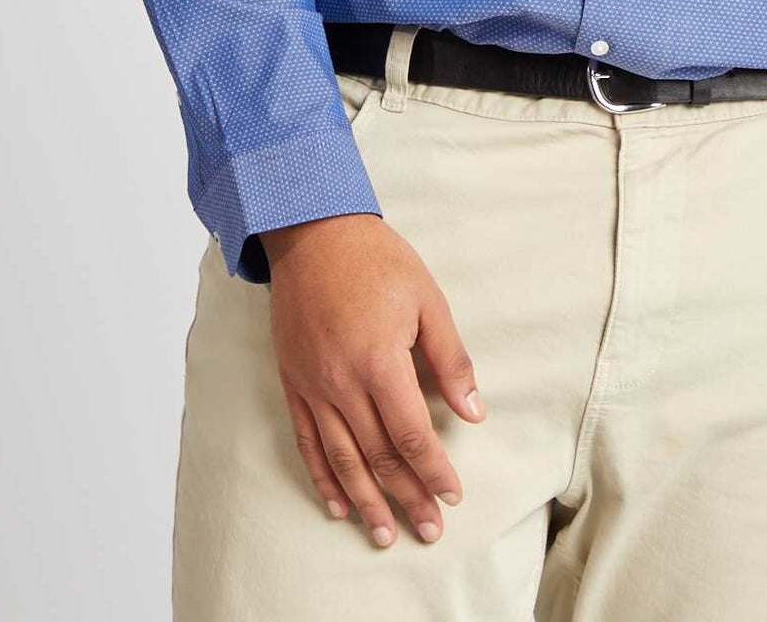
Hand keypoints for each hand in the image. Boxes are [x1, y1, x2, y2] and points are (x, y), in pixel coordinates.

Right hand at [262, 213, 485, 546]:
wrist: (313, 233)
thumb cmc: (377, 261)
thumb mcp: (428, 299)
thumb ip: (450, 359)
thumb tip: (474, 412)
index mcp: (379, 360)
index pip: (410, 433)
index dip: (432, 470)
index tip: (451, 495)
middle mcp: (341, 381)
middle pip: (376, 455)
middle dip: (406, 497)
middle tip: (428, 530)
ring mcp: (312, 385)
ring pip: (341, 458)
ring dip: (365, 501)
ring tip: (384, 534)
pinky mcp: (293, 381)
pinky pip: (306, 440)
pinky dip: (322, 476)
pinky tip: (337, 502)